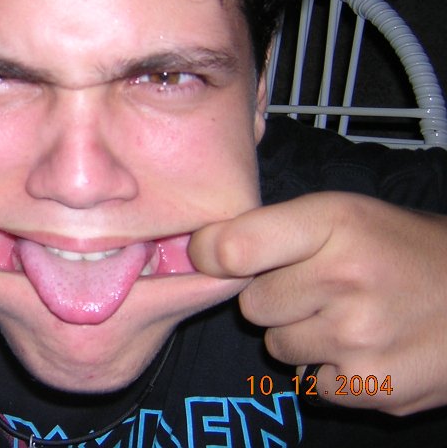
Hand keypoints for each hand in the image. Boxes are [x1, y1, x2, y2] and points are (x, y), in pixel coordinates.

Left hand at [188, 192, 446, 414]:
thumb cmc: (399, 249)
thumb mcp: (342, 213)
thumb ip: (271, 229)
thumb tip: (200, 252)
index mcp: (335, 223)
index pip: (234, 248)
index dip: (211, 254)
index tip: (211, 257)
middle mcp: (346, 278)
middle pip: (252, 305)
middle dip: (276, 298)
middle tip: (320, 287)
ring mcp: (360, 339)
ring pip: (278, 347)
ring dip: (302, 336)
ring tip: (348, 316)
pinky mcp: (372, 387)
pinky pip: (310, 383)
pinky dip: (330, 370)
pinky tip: (365, 348)